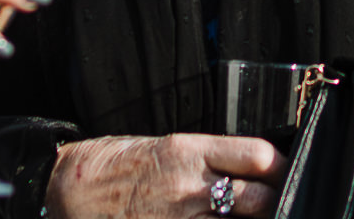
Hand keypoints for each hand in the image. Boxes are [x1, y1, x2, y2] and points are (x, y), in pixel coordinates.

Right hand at [46, 134, 286, 218]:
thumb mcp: (162, 147)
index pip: (258, 156)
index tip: (285, 173)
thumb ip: (206, 159)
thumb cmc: (112, 165)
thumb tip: (246, 171)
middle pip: (261, 198)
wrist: (68, 191)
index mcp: (189, 151)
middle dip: (277, 204)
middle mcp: (192, 187)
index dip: (281, 167)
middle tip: (280, 206)